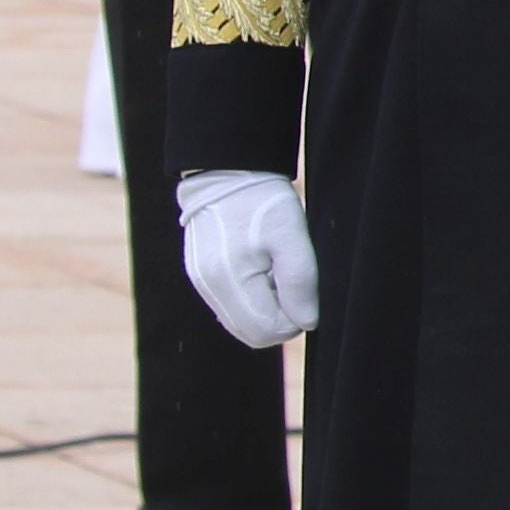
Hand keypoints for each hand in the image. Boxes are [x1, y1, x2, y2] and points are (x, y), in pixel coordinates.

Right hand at [178, 169, 318, 344]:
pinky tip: (264, 273)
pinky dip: (252, 300)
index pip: (266, 331)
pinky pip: (230, 308)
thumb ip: (300, 281)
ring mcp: (202, 284)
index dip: (295, 321)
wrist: (228, 175)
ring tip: (278, 274)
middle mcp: (210, 288)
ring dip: (267, 310)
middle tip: (296, 287)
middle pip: (252, 334)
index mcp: (229, 279)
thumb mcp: (292, 236)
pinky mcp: (201, 277)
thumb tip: (308, 322)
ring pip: (241, 324)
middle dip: (281, 320)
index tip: (307, 294)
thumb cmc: (264, 202)